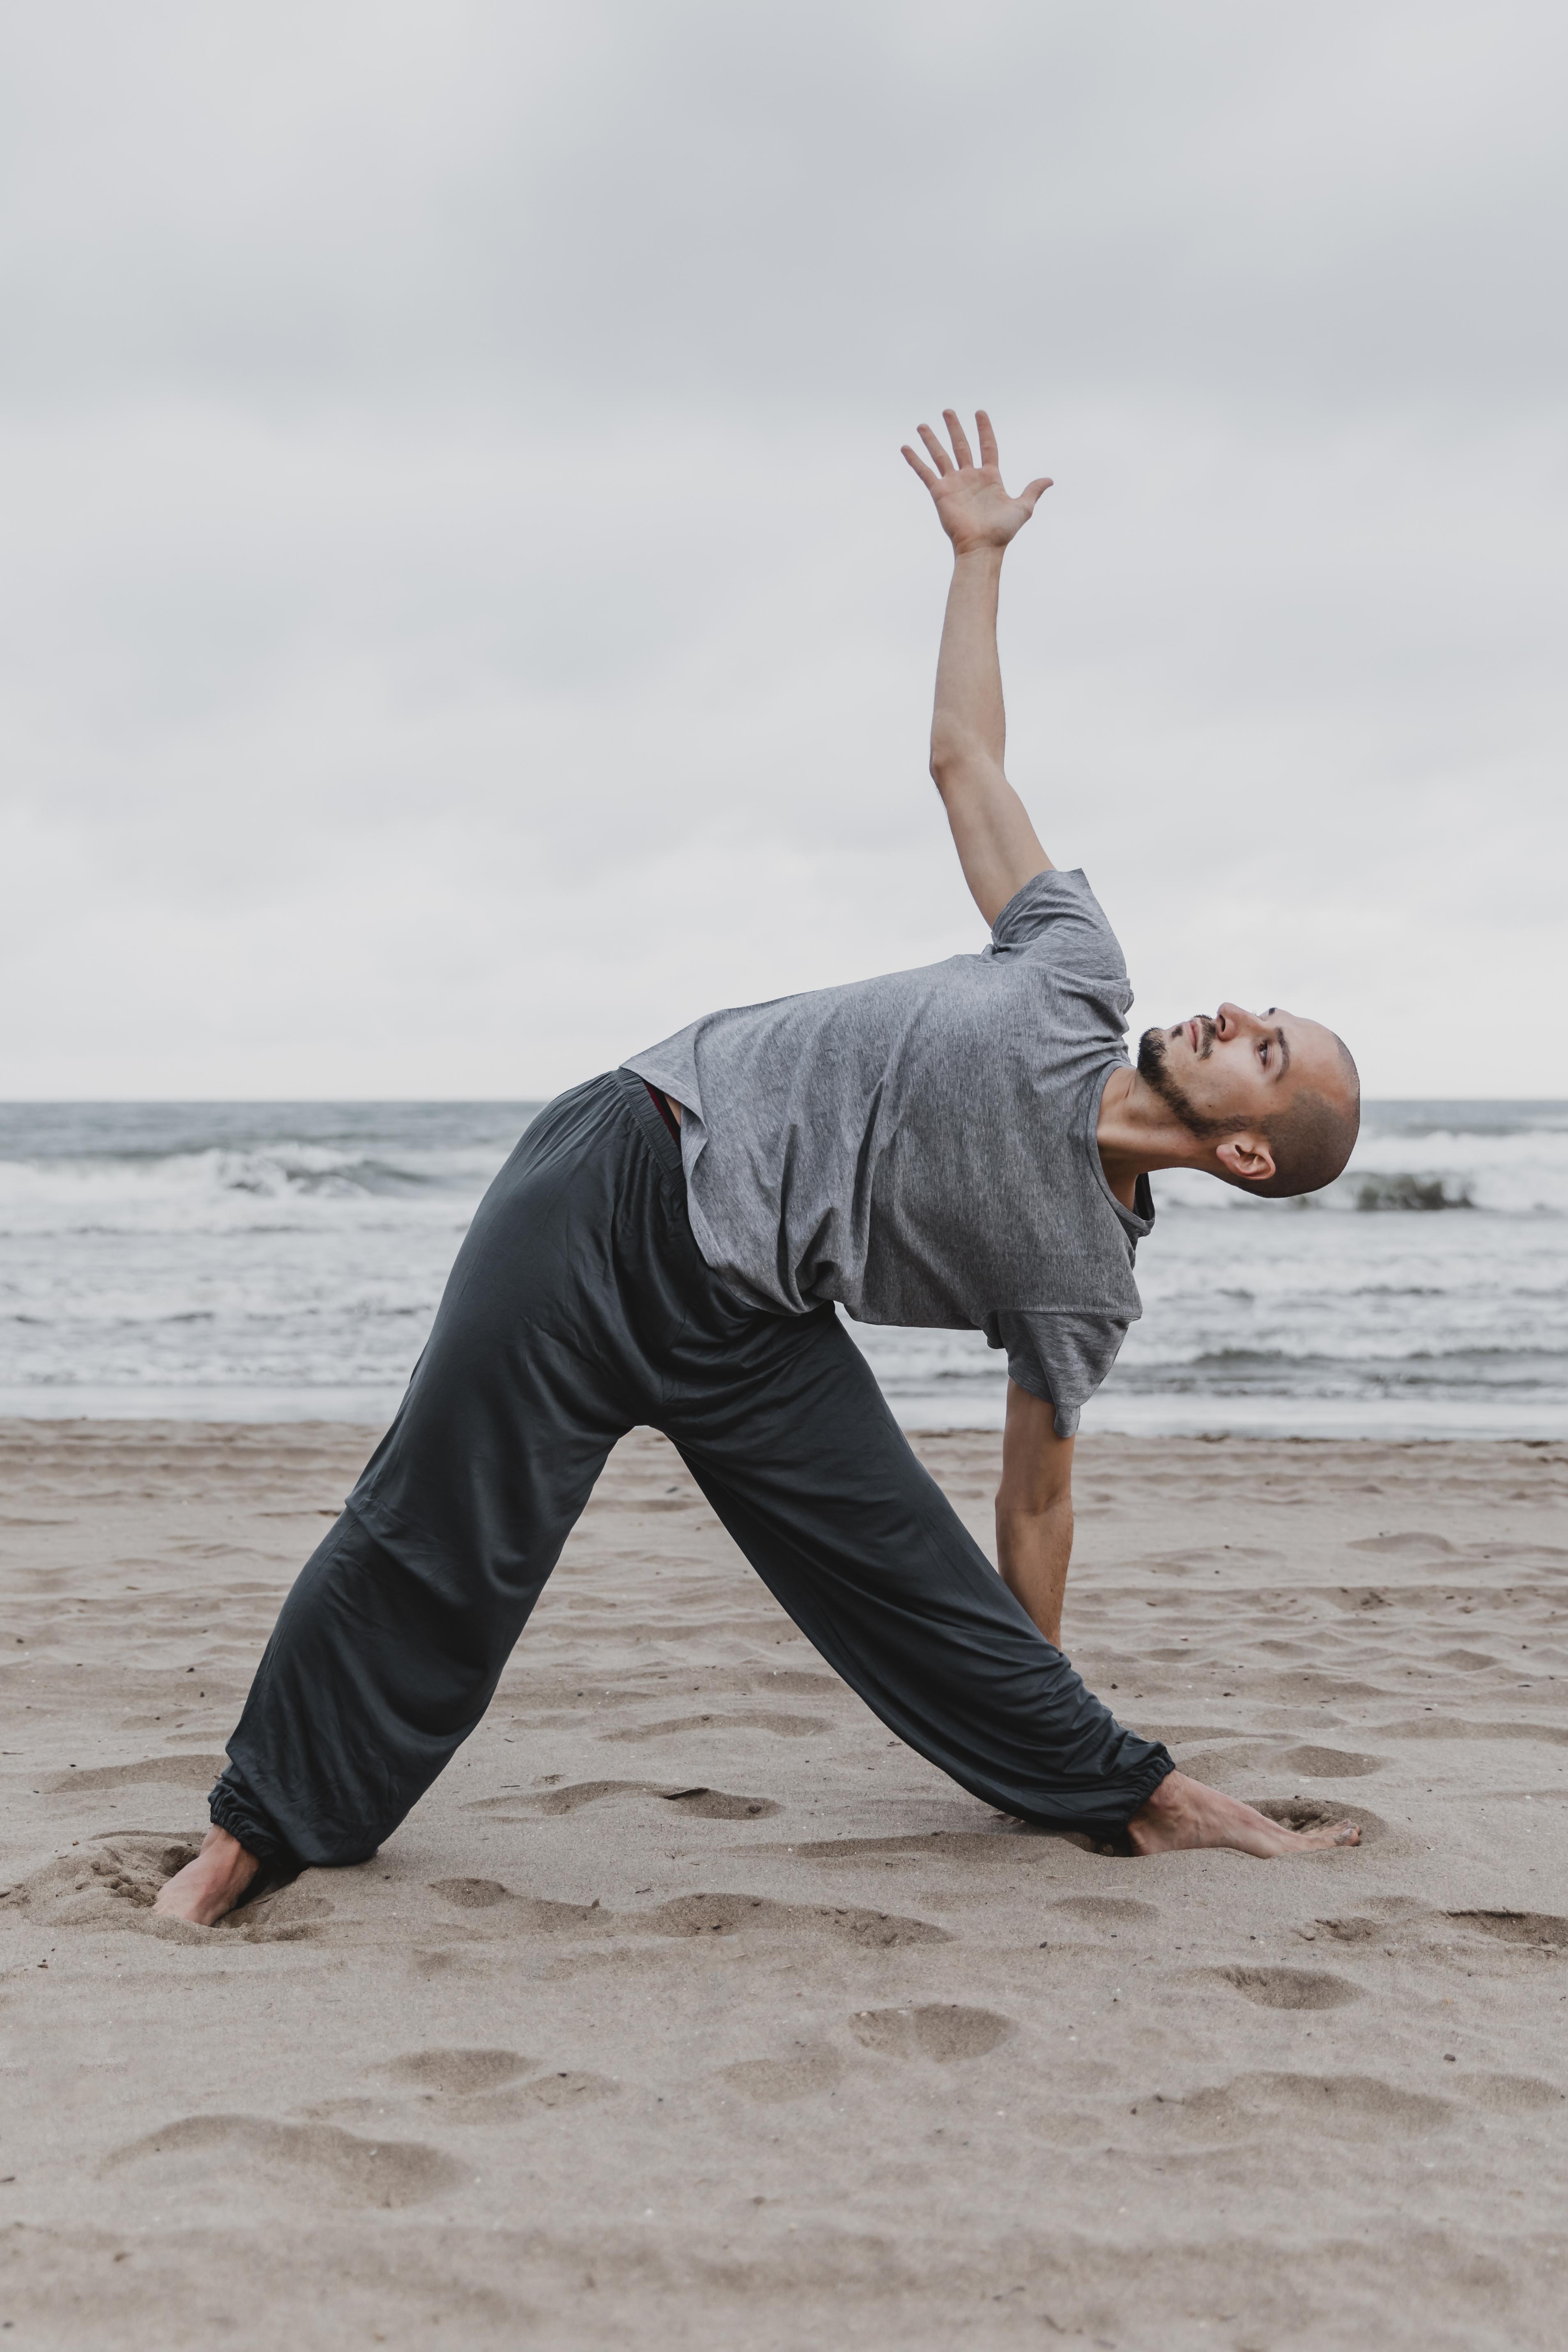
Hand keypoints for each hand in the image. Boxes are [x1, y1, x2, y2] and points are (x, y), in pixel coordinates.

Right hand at [902, 409, 1051, 555]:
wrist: (982, 547)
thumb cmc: (1002, 531)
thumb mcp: (1023, 508)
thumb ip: (1032, 490)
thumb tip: (1049, 480)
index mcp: (990, 477)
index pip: (987, 446)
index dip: (984, 429)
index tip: (979, 413)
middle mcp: (970, 477)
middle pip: (961, 445)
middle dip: (954, 428)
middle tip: (947, 411)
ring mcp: (954, 484)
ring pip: (940, 455)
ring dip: (931, 439)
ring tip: (922, 425)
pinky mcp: (940, 493)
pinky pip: (925, 472)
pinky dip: (915, 460)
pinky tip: (906, 447)